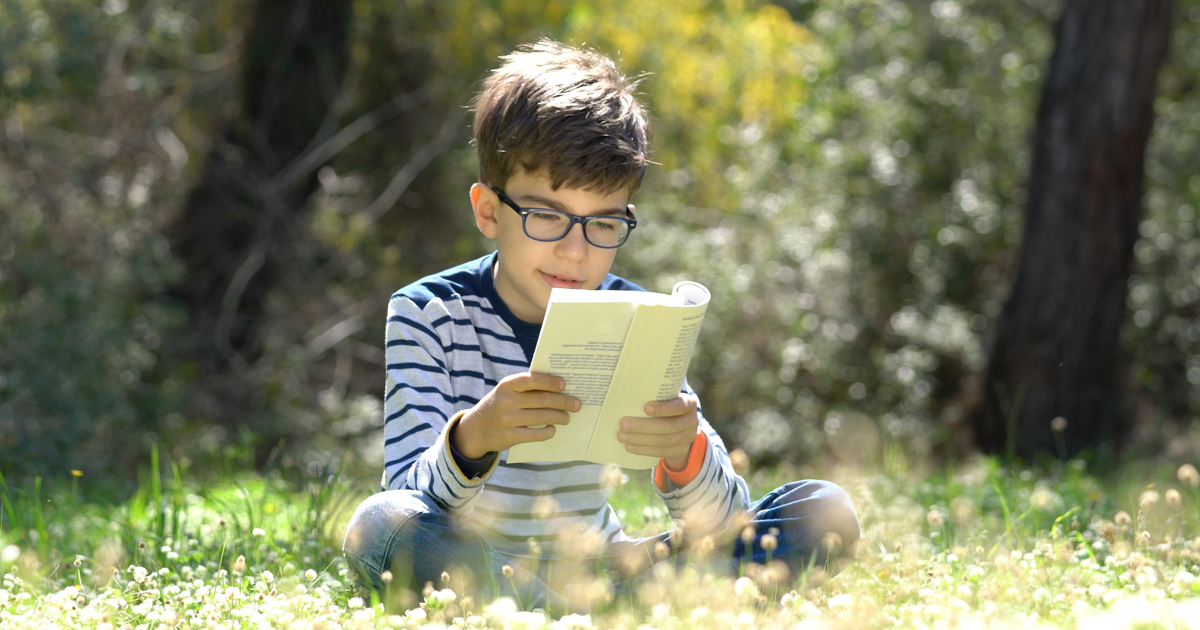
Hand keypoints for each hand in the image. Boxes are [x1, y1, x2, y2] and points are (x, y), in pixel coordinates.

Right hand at [454, 372, 580, 458]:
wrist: (475, 429)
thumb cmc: (499, 405)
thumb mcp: (506, 392)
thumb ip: (526, 388)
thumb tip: (559, 387)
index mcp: (507, 385)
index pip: (531, 380)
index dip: (549, 382)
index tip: (564, 384)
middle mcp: (506, 401)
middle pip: (541, 400)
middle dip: (563, 402)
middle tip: (576, 404)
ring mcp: (507, 420)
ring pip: (542, 417)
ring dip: (559, 417)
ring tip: (567, 417)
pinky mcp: (509, 437)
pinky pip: (535, 434)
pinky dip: (548, 431)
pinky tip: (552, 428)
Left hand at [617, 394, 699, 470]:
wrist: (680, 425)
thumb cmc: (666, 405)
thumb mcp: (666, 398)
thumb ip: (654, 396)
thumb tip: (626, 396)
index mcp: (689, 404)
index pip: (679, 406)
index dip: (663, 408)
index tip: (646, 408)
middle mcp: (692, 421)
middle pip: (668, 426)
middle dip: (643, 426)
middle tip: (623, 423)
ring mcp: (688, 438)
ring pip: (663, 441)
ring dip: (640, 439)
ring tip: (622, 436)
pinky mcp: (681, 450)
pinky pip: (662, 452)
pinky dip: (643, 450)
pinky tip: (629, 447)